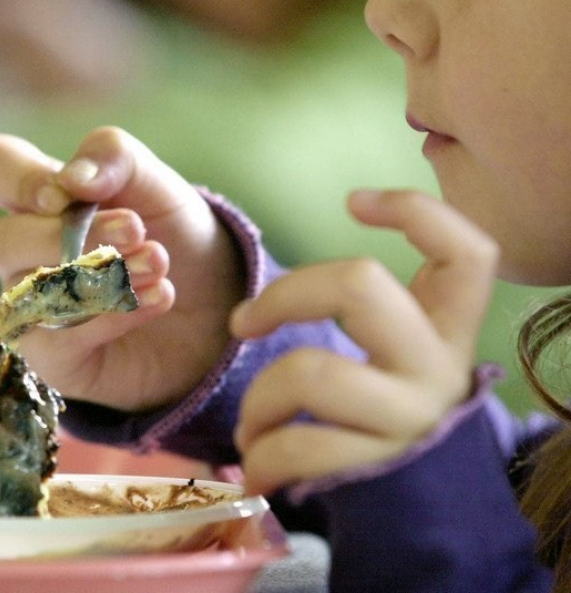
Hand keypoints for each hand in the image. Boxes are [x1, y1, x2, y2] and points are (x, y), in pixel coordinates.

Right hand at [0, 127, 244, 411]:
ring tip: (159, 263)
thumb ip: (115, 159)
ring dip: (102, 275)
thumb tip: (74, 179)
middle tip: (137, 230)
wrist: (213, 306)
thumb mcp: (157, 185)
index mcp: (37, 197)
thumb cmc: (171, 234)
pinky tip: (158, 297)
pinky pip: (61, 339)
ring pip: (33, 292)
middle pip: (4, 239)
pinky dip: (113, 315)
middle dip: (75, 234)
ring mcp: (31, 308)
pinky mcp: (53, 357)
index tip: (72, 192)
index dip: (19, 176)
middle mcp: (21, 254)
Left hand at [231, 190, 498, 494]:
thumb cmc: (384, 411)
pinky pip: (297, 447)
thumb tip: (255, 308)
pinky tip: (253, 464)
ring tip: (249, 427)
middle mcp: (439, 366)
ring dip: (258, 400)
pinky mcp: (375, 465)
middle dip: (283, 295)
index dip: (417, 212)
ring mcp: (408, 417)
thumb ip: (365, 312)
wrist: (415, 506)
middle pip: (360, 284)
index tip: (354, 202)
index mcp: (448, 327)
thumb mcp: (396, 353)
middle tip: (243, 324)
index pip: (465, 252)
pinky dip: (260, 455)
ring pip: (310, 371)